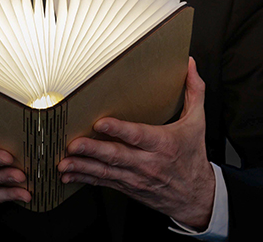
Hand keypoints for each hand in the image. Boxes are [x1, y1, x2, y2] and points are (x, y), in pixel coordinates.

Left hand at [57, 57, 214, 229]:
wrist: (198, 197)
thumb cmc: (193, 156)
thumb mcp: (198, 123)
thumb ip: (194, 92)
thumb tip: (191, 65)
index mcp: (162, 144)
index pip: (138, 136)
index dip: (119, 130)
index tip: (100, 123)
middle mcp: (147, 162)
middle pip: (116, 155)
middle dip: (92, 150)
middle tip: (73, 144)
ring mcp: (136, 177)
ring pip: (105, 171)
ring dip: (82, 166)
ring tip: (64, 163)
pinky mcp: (128, 187)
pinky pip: (104, 182)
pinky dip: (85, 179)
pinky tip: (68, 176)